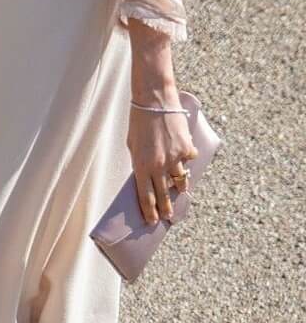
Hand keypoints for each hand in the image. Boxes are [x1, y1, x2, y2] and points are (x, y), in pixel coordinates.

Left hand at [127, 107, 198, 224]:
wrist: (154, 101)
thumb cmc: (139, 121)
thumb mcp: (133, 145)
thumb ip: (140, 162)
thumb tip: (146, 176)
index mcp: (141, 166)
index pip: (145, 196)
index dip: (149, 211)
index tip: (152, 221)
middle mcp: (158, 166)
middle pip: (163, 194)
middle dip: (166, 208)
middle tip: (168, 216)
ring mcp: (174, 159)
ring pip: (180, 180)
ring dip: (179, 186)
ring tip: (179, 190)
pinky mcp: (186, 149)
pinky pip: (188, 160)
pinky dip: (187, 160)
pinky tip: (184, 156)